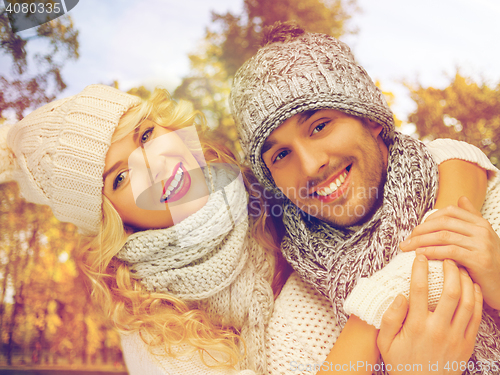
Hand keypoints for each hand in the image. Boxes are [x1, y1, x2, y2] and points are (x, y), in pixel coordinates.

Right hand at [377, 255, 482, 374]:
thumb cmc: (402, 363)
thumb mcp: (385, 342)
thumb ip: (390, 318)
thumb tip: (399, 295)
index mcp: (416, 326)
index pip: (419, 290)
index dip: (420, 269)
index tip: (419, 256)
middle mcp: (438, 329)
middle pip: (450, 292)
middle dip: (449, 270)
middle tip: (444, 257)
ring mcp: (455, 337)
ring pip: (467, 302)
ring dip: (465, 280)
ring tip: (459, 267)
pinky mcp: (467, 343)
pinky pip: (476, 316)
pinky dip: (475, 297)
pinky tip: (471, 286)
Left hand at [399, 196, 499, 308]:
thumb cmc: (490, 263)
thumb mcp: (482, 238)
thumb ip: (471, 218)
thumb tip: (461, 198)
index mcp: (480, 223)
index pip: (449, 212)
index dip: (429, 219)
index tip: (415, 230)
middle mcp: (482, 230)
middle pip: (443, 223)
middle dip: (421, 231)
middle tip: (406, 241)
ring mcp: (482, 244)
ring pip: (444, 236)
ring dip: (421, 241)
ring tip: (407, 248)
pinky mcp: (480, 260)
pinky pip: (450, 252)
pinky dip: (432, 252)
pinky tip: (420, 255)